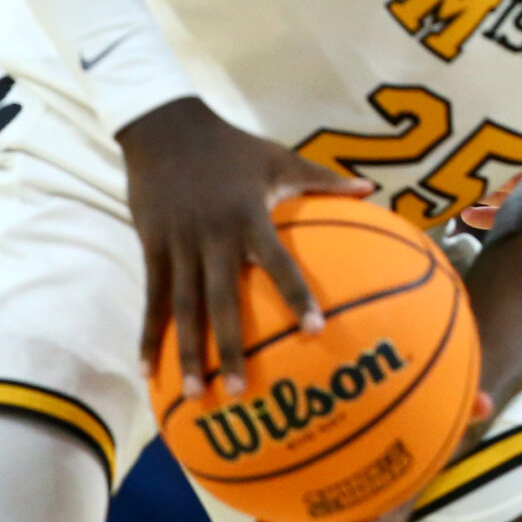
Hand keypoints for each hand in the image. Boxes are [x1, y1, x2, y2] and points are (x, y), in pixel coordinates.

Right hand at [120, 98, 371, 398]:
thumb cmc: (232, 146)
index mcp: (249, 217)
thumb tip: (372, 190)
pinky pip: (152, 299)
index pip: (278, 263)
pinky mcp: (152, 249)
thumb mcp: (280, 157)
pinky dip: (149, 334)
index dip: (296, 295)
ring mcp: (178, 245)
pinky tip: (149, 369)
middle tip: (243, 390)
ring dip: (188, 353)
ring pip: (183, 308)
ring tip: (199, 394)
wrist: (164, 127)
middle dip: (230, 347)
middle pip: (222, 300)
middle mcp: (212, 236)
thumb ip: (324, 180)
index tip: (316, 329)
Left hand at [256, 389, 494, 521]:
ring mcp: (352, 484)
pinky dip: (277, 472)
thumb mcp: (459, 405)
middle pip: (336, 521)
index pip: (391, 515)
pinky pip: (303, 476)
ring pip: (314, 507)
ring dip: (282, 511)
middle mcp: (376, 492)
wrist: (439, 406)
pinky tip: (248, 452)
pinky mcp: (332, 468)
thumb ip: (469, 407)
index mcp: (406, 484)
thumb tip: (489, 405)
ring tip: (247, 506)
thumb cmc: (446, 404)